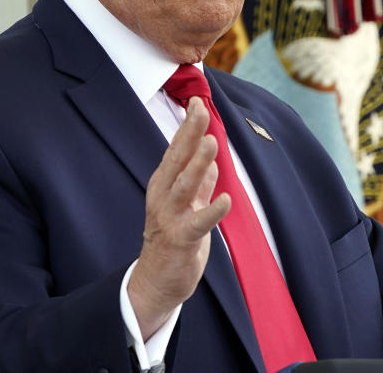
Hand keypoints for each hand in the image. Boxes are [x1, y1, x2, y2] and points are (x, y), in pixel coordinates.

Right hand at [128, 98, 231, 339]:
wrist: (156, 281)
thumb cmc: (172, 239)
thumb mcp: (187, 206)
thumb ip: (201, 184)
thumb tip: (214, 162)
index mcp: (164, 184)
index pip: (176, 149)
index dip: (187, 125)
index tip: (196, 100)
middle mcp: (163, 196)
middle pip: (177, 159)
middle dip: (189, 133)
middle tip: (200, 108)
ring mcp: (170, 217)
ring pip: (185, 185)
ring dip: (198, 164)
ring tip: (211, 142)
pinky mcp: (182, 239)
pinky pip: (199, 222)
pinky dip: (213, 210)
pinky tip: (226, 199)